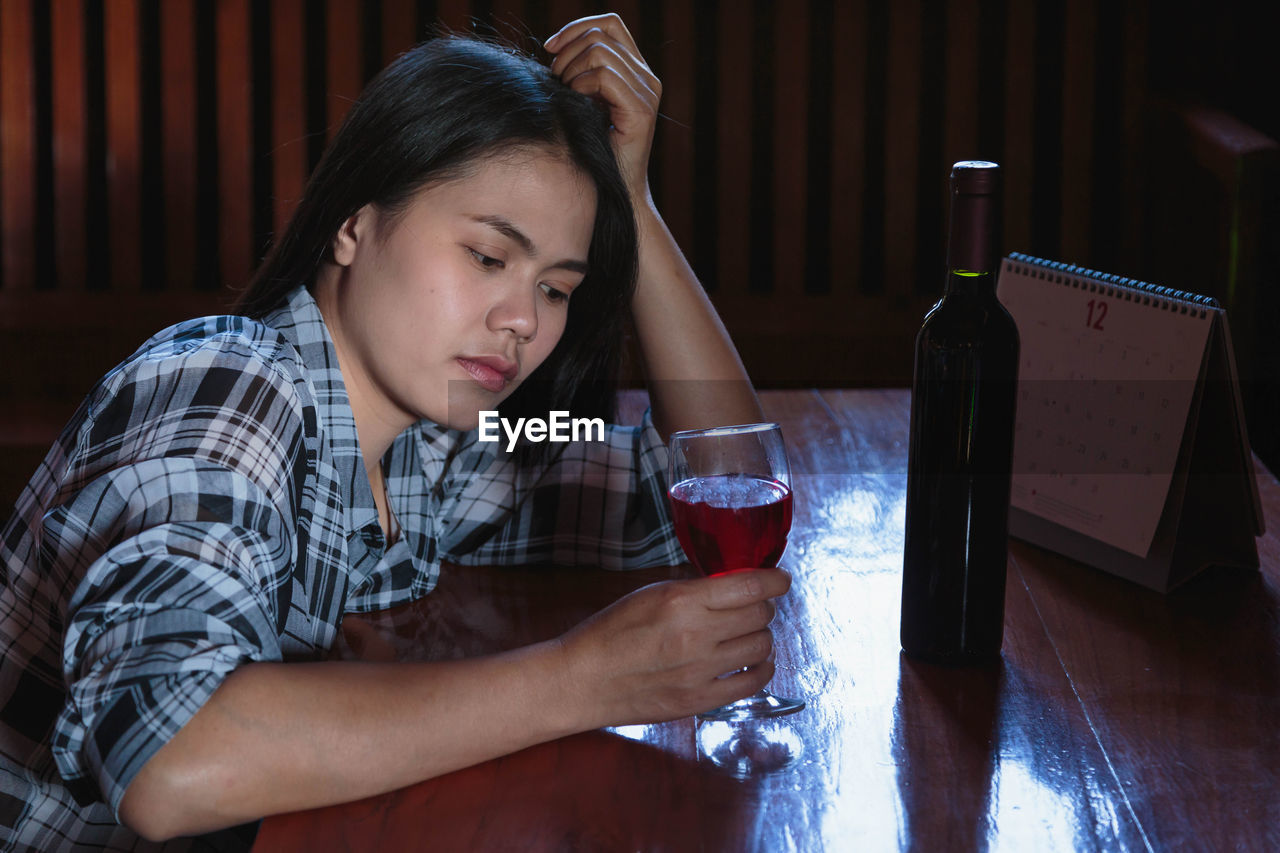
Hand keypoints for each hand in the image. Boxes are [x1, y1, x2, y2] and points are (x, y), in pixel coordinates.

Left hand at [544, 13, 660, 205]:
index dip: (576, 27)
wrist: (614, 192)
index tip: (550, 48)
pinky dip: (582, 86)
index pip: (609, 24)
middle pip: (599, 35)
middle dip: (567, 54)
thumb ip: (579, 72)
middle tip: (556, 82)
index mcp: (637, 72)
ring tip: (567, 96)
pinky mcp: (641, 111)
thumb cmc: (592, 150)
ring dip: (571, 71)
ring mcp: (648, 93)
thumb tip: (553, 47)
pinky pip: (604, 77)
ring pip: (599, 52)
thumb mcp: (584, 102)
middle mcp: (648, 78)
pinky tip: (577, 105)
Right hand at [557, 568, 790, 725]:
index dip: (775, 581)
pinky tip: (754, 662)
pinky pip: (752, 683)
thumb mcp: (649, 594)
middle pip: (760, 615)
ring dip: (761, 636)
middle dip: (763, 607)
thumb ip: (694, 590)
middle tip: (752, 607)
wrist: (583, 680)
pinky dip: (761, 669)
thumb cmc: (610, 632)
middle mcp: (696, 635)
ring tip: (747, 634)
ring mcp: (700, 671)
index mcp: (681, 601)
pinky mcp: (700, 701)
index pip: (750, 587)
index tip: (781, 580)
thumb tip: (733, 585)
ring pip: (761, 646)